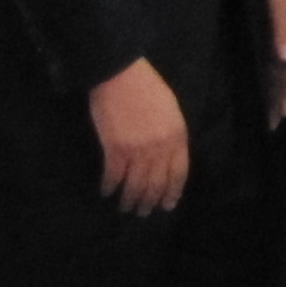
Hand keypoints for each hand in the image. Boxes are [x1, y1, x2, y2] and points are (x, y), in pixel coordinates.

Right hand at [91, 57, 189, 212]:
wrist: (120, 74)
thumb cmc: (147, 87)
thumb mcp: (171, 111)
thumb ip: (172, 135)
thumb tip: (167, 158)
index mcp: (177, 137)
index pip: (178, 174)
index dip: (172, 192)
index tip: (167, 205)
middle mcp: (160, 149)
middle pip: (156, 183)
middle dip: (150, 201)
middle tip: (144, 212)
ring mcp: (137, 150)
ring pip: (135, 184)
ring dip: (131, 199)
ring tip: (126, 208)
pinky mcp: (115, 149)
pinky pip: (113, 175)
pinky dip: (109, 186)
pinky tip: (107, 192)